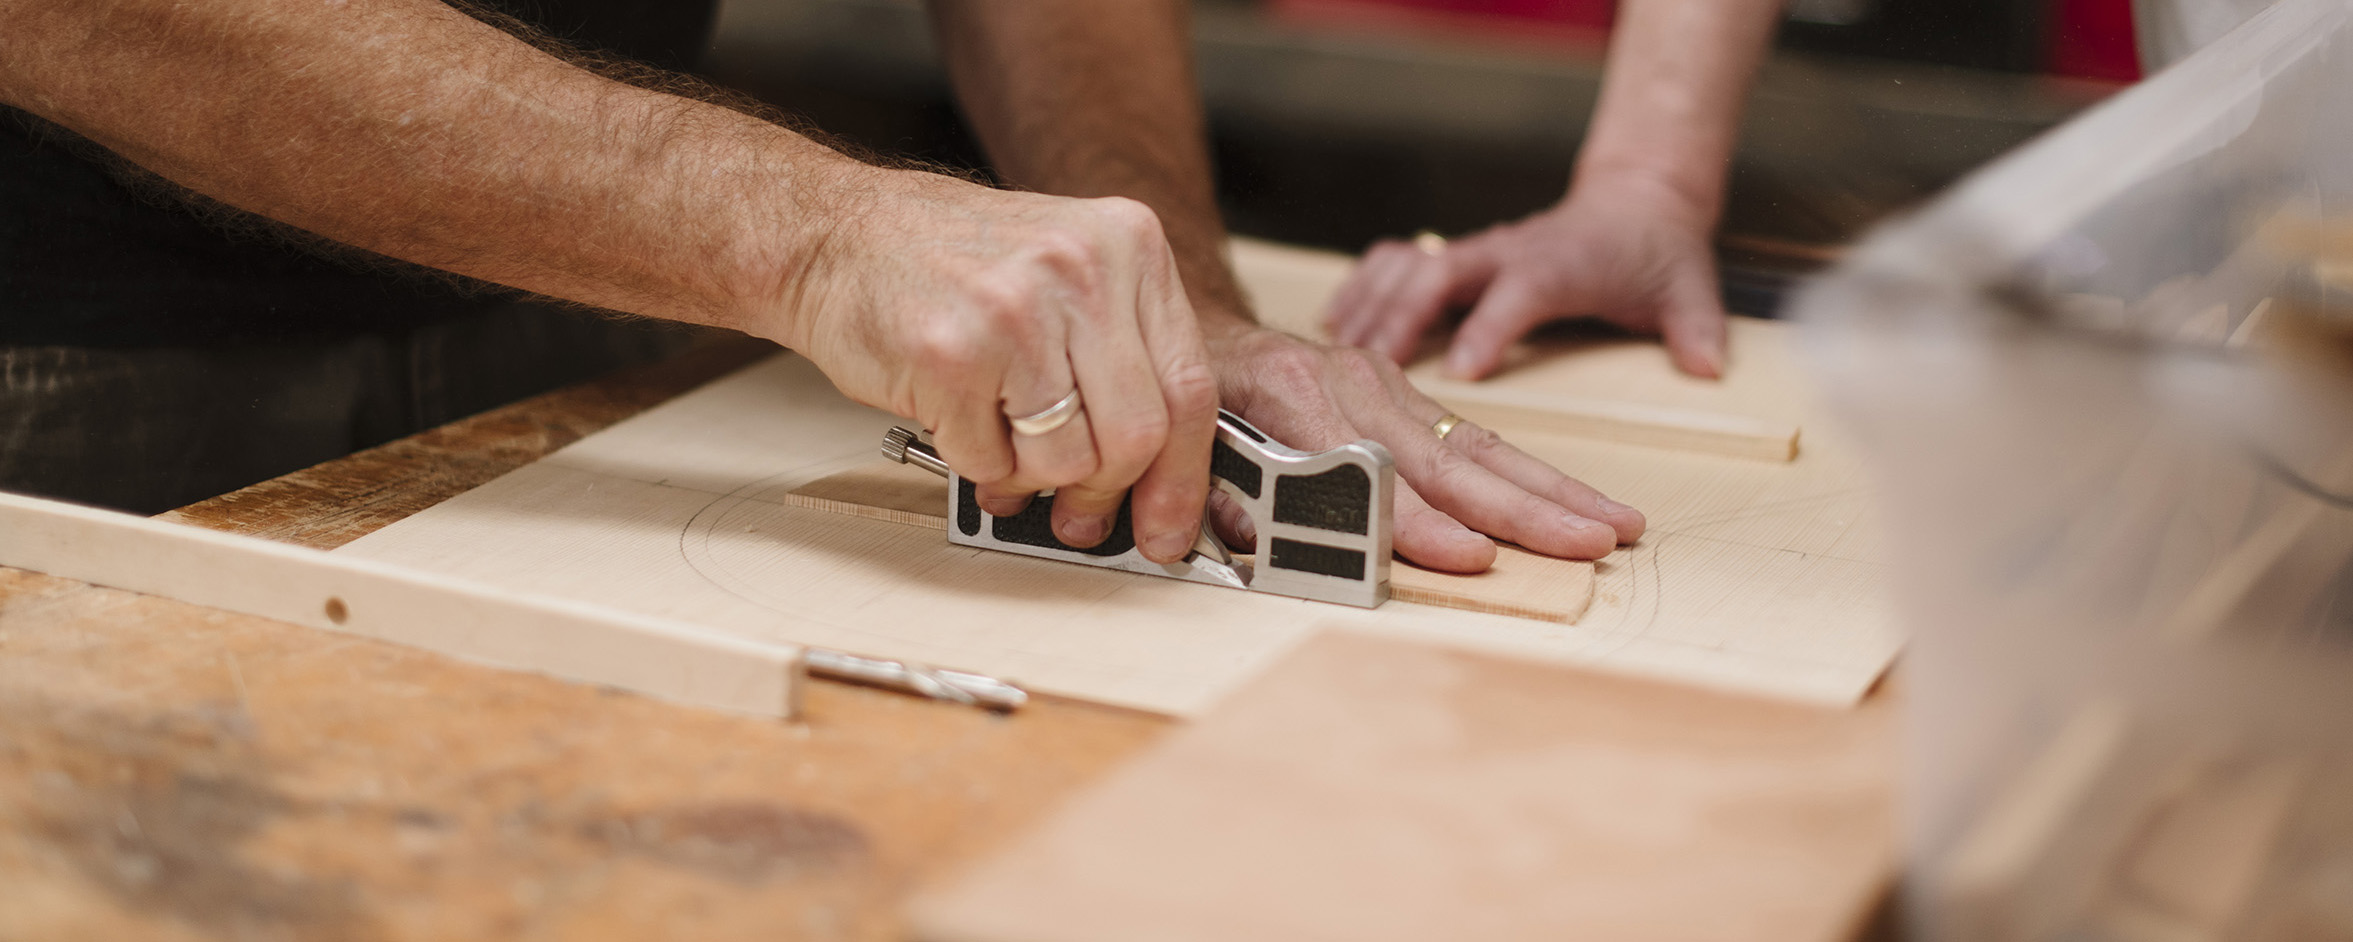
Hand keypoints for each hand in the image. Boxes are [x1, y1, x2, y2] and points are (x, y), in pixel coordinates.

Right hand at [776, 168, 1218, 562]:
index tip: (1171, 527)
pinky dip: (973, 460)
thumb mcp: (1065, 274)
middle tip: (1076, 510)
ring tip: (997, 430)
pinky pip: (991, 461)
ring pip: (1067, 461)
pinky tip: (953, 410)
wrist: (833, 236)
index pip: (1192, 387)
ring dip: (1029, 474)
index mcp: (1129, 244)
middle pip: (1137, 437)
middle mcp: (1082, 268)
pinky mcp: (952, 354)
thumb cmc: (947, 263)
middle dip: (1104, 490)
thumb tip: (1163, 474)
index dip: (1185, 477)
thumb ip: (1123, 358)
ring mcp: (1017, 310)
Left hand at [1203, 320, 1644, 570]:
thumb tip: (1273, 546)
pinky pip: (1473, 435)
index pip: (1371, 474)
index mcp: (1295, 394)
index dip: (1421, 522)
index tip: (1475, 558)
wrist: (1195, 325)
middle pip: (1451, 457)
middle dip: (1528, 507)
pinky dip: (1526, 472)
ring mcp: (1384, 382)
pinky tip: (1572, 501)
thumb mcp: (1192, 450)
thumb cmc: (1192, 402)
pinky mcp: (1402, 389)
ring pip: (1479, 444)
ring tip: (1616, 524)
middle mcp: (1352, 381)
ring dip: (1552, 491)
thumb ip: (1232, 503)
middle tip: (1592, 542)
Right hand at [1324, 184, 1728, 379]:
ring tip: (1332, 350)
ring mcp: (1476, 253)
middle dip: (1401, 317)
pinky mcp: (1457, 259)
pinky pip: (1396, 263)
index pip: (1519, 291)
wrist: (1636, 204)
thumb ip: (1697, 328)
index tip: (1460, 373)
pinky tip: (1332, 324)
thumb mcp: (1688, 287)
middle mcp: (1508, 252)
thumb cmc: (1655, 254)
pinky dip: (1362, 288)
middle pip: (1440, 273)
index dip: (1490, 328)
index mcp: (1559, 262)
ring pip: (1408, 265)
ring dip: (1369, 304)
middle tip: (1365, 369)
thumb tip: (1709, 367)